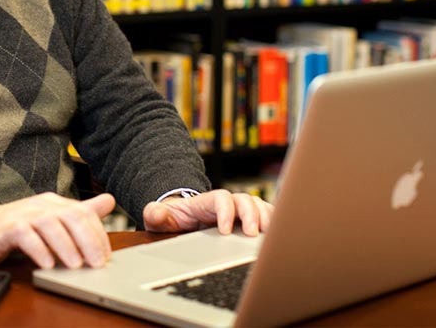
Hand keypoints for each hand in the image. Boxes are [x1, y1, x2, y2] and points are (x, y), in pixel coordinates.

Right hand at [0, 192, 115, 269]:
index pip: (83, 212)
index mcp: (54, 203)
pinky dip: (39, 250)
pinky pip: (26, 236)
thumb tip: (110, 200)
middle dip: (88, 240)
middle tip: (97, 262)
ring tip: (76, 265)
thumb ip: (78, 213)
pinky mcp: (7, 227)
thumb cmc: (15, 228)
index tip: (106, 256)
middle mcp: (41, 205)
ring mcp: (23, 214)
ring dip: (66, 246)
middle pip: (71, 216)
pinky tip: (47, 264)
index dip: (98, 234)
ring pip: (50, 225)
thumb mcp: (50, 221)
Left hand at [142, 189, 273, 235]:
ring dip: (268, 218)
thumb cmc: (174, 219)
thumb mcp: (161, 217)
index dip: (226, 211)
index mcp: (206, 202)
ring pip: (260, 206)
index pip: (221, 198)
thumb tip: (156, 213)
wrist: (183, 219)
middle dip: (252, 215)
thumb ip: (156, 214)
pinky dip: (276, 224)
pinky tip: (280, 236)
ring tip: (270, 236)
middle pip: (246, 200)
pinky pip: (267, 217)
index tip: (225, 231)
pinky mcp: (250, 221)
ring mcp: (240, 211)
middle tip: (253, 234)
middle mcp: (227, 203)